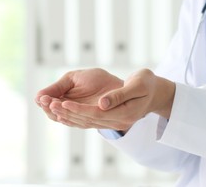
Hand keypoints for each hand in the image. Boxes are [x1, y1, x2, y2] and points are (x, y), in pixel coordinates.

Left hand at [50, 69, 175, 130]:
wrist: (157, 90)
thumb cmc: (148, 83)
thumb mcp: (137, 84)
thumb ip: (119, 95)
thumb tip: (101, 104)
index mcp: (125, 114)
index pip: (96, 114)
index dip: (78, 109)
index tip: (62, 102)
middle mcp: (119, 122)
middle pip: (88, 120)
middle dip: (67, 112)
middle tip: (48, 103)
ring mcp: (115, 122)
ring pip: (87, 122)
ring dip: (68, 115)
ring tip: (50, 106)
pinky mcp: (111, 119)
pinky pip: (90, 121)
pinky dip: (75, 117)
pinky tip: (63, 112)